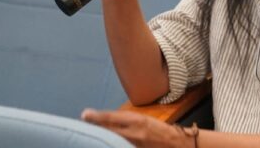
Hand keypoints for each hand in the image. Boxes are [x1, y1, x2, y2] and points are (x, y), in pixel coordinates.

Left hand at [81, 109, 195, 147]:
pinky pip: (118, 146)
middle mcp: (134, 132)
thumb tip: (108, 120)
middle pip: (109, 129)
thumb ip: (127, 120)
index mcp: (138, 120)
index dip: (97, 116)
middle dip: (95, 127)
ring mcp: (134, 144)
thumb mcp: (144, 120)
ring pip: (111, 140)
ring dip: (100, 137)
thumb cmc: (159, 131)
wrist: (176, 144)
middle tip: (83, 123)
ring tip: (90, 134)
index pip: (113, 117)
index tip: (84, 114)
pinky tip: (103, 143)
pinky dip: (110, 144)